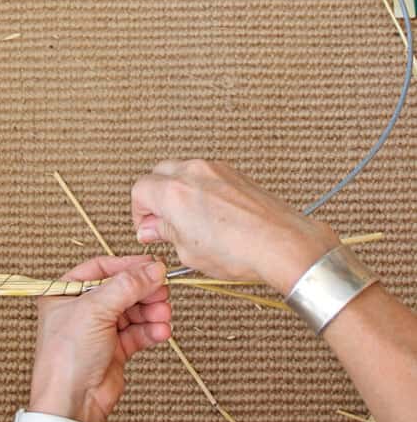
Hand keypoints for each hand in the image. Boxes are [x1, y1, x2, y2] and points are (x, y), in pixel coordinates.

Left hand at [29, 256, 170, 421]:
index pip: (102, 268)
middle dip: (144, 292)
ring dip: (151, 312)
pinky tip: (161, 332)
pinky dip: (151, 331)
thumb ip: (127, 286)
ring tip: (163, 315)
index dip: (128, 266)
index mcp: (66, 292)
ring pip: (133, 311)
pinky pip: (137, 333)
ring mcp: (99, 330)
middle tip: (163, 292)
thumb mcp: (95, 310)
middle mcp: (82, 309)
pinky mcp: (114, 350)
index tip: (153, 265)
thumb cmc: (66, 356)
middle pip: (122, 290)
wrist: (70, 404)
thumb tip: (153, 268)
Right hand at [131, 159, 339, 294]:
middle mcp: (191, 172)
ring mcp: (214, 169)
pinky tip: (211, 215)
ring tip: (190, 222)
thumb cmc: (241, 251)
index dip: (139, 212)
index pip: (139, 190)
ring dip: (178, 191)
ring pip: (182, 171)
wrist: (282, 243)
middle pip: (158, 174)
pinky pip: (205, 174)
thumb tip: (152, 228)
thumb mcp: (189, 252)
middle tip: (164, 223)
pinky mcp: (233, 172)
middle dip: (155, 197)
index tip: (148, 228)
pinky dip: (200, 189)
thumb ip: (165, 233)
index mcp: (173, 192)